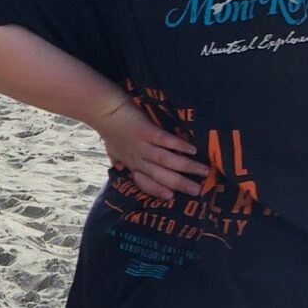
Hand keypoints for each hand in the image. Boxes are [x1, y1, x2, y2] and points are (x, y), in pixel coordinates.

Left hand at [88, 98, 206, 200]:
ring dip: (186, 167)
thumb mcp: (115, 151)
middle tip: (198, 191)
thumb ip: (123, 161)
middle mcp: (138, 158)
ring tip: (204, 171)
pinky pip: (164, 140)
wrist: (102, 110)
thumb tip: (131, 171)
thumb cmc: (110, 130)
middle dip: (181, 184)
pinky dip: (179, 146)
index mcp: (131, 164)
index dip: (158, 190)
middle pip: (161, 175)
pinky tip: (193, 150)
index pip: (146, 182)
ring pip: (166, 160)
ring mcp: (142, 145)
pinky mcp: (146, 130)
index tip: (172, 198)